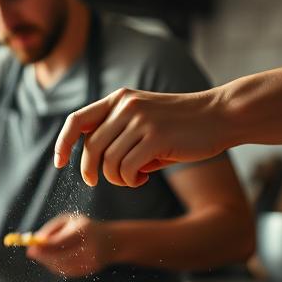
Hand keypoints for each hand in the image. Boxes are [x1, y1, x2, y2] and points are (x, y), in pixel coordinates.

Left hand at [25, 214, 115, 277]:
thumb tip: (36, 240)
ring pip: (63, 266)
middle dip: (43, 256)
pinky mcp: (90, 270)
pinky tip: (54, 260)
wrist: (112, 241)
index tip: (30, 247)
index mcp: (84, 230)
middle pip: (60, 257)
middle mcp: (90, 247)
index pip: (60, 242)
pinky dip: (57, 267)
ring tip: (42, 254)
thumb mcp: (69, 221)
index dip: (44, 247)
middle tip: (31, 253)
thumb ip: (51, 229)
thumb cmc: (84, 227)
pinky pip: (68, 272)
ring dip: (48, 262)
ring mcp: (91, 261)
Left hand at [53, 87, 230, 187]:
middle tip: (100, 182)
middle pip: (91, 147)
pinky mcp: (156, 137)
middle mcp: (126, 106)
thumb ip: (119, 136)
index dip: (63, 143)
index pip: (77, 120)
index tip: (59, 163)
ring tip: (135, 177)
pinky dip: (131, 180)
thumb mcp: (145, 122)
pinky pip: (127, 169)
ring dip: (118, 178)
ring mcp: (141, 120)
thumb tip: (95, 164)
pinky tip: (145, 178)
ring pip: (109, 161)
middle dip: (91, 171)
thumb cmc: (182, 126)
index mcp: (119, 99)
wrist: (221, 115)